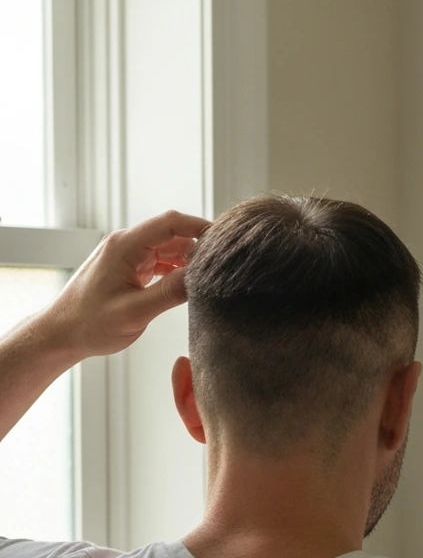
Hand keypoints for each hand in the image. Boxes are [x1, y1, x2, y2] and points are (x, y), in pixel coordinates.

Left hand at [41, 210, 209, 359]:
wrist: (61, 334)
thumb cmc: (89, 324)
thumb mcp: (135, 311)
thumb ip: (170, 292)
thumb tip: (202, 276)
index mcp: (125, 246)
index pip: (171, 223)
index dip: (201, 228)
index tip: (225, 241)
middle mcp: (126, 244)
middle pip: (174, 234)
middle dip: (199, 248)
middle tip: (219, 270)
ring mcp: (128, 255)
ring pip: (169, 248)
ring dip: (188, 262)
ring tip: (205, 282)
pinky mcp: (130, 267)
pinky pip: (161, 261)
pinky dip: (177, 271)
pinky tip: (187, 287)